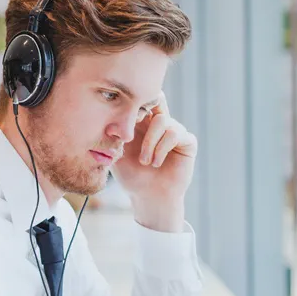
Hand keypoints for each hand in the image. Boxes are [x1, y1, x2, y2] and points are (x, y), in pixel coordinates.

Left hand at [111, 92, 196, 231]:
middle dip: (142, 114)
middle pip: (157, 98)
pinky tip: (156, 163)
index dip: (131, 105)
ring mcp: (175, 131)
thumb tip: (109, 117)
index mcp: (143, 121)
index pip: (141, 99)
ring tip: (145, 161)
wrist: (148, 196)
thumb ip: (114, 133)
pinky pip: (175, 134)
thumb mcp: (116, 152)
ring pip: (162, 121)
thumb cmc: (131, 176)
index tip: (120, 125)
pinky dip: (162, 149)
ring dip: (150, 143)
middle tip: (131, 134)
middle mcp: (160, 122)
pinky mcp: (187, 141)